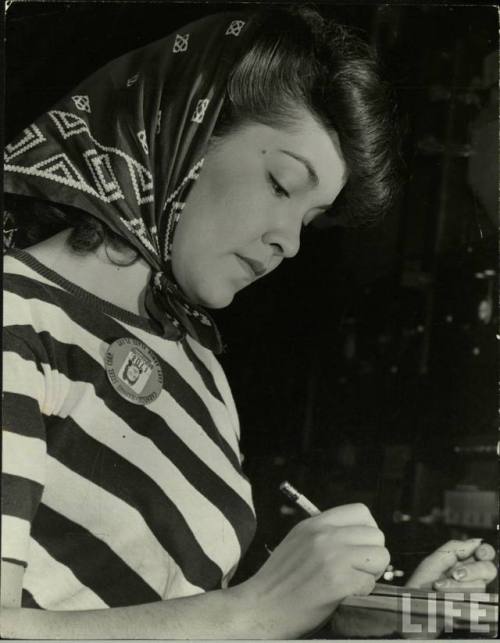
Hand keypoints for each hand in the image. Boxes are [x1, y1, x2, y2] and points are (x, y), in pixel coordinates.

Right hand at [233, 503, 389, 638]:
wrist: (260, 607)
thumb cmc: (279, 580)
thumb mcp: (298, 541)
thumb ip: (325, 533)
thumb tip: (358, 536)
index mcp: (315, 523)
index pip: (361, 512)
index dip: (367, 531)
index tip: (360, 548)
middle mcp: (325, 535)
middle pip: (376, 535)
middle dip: (373, 555)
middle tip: (359, 570)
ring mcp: (333, 557)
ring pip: (380, 557)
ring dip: (371, 573)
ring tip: (352, 582)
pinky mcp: (338, 582)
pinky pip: (370, 583)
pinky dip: (363, 592)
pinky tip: (344, 595)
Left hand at [401, 539, 496, 638]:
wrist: (411, 612)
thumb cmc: (421, 587)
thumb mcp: (433, 562)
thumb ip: (454, 549)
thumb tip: (477, 541)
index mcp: (463, 563)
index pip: (485, 553)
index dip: (486, 551)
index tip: (479, 554)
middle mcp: (471, 578)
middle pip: (488, 569)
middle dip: (473, 571)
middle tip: (455, 574)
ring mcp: (473, 595)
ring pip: (480, 586)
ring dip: (457, 586)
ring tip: (438, 588)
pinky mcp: (472, 612)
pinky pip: (474, 602)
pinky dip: (457, 598)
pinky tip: (444, 599)